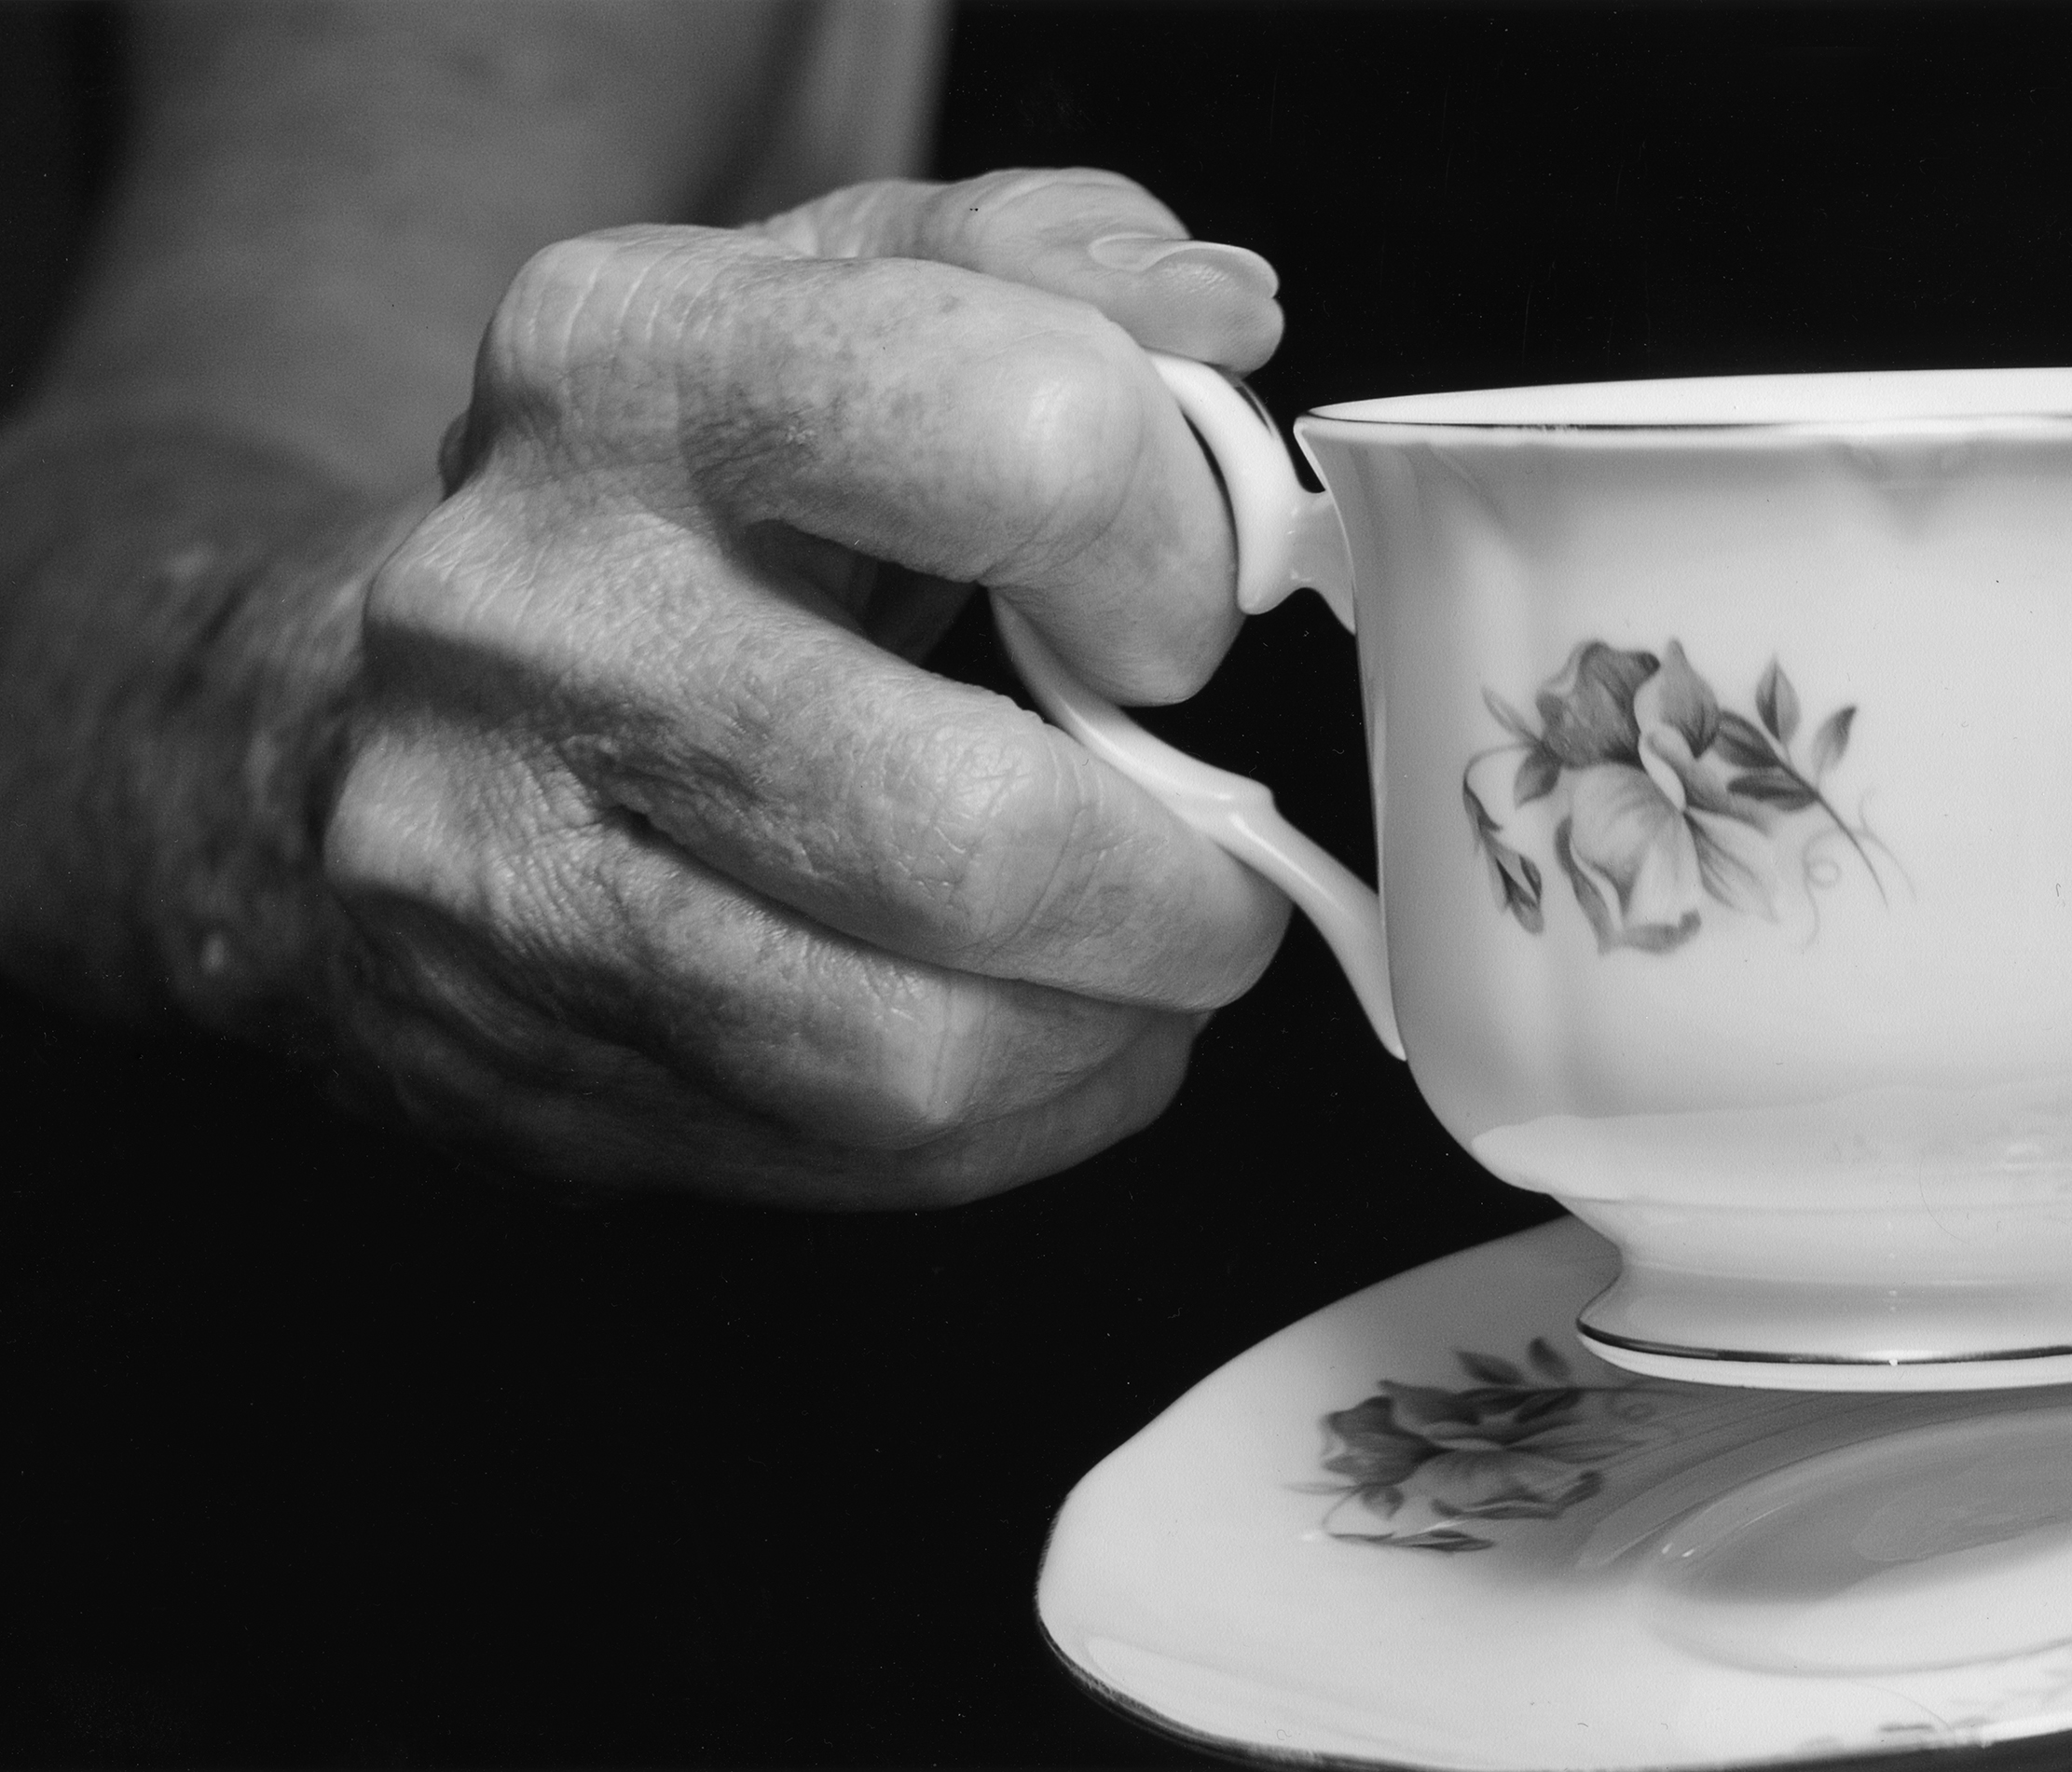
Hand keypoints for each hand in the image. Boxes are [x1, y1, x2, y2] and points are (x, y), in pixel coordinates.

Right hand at [319, 169, 1292, 1205]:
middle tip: (1219, 873)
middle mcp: (531, 614)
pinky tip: (1021, 1034)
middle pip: (974, 835)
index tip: (1173, 620)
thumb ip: (1041, 265)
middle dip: (1178, 894)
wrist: (345, 714)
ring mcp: (495, 863)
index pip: (1030, 445)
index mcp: (630, 362)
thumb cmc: (657, 508)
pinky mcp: (517, 1056)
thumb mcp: (820, 303)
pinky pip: (863, 1152)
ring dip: (1106, 1030)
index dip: (1175, 561)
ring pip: (918, 1053)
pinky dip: (1019, 1114)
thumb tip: (1220, 319)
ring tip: (1127, 963)